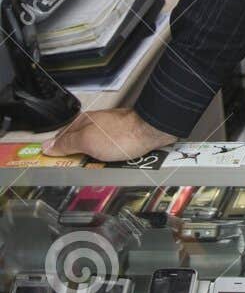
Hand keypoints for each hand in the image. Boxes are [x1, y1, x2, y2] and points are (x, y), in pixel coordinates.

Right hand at [44, 109, 177, 164]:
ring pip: (94, 147)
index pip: (63, 136)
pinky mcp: (124, 137)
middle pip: (79, 142)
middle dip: (75, 155)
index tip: (51, 161)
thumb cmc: (119, 135)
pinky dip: (105, 158)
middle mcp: (96, 123)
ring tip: (89, 171)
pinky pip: (109, 150)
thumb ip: (67, 143)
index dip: (57, 148)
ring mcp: (111, 130)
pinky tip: (106, 165)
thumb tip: (47, 145)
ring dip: (91, 158)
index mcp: (84, 121)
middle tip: (72, 170)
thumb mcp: (86, 141)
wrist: (149, 132)